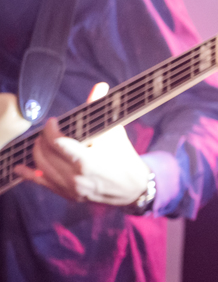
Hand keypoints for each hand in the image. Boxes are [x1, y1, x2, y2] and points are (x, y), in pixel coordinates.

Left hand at [16, 117, 150, 205]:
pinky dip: (28, 174)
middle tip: (48, 131)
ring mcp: (70, 188)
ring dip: (37, 152)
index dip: (50, 130)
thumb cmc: (125, 158)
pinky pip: (42, 183)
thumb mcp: (114, 134)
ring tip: (41, 142)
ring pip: (41, 167)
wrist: (133, 188)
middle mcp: (75, 177)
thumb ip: (101, 111)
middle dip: (43, 139)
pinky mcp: (68, 195)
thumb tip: (100, 87)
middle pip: (46, 154)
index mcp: (87, 162)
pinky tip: (20, 167)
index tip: (52, 122)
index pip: (58, 143)